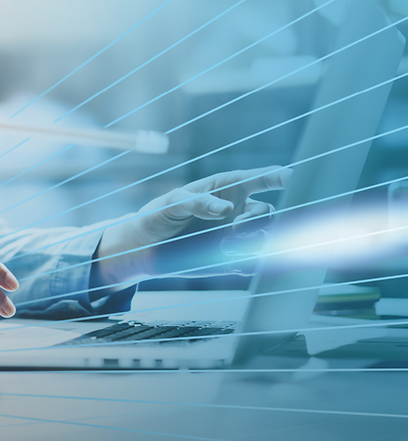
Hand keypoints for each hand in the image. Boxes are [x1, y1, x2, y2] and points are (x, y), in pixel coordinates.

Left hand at [98, 166, 292, 282]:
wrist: (145, 248)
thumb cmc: (157, 215)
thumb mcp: (171, 203)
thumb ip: (198, 202)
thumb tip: (226, 209)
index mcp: (227, 188)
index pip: (263, 178)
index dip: (283, 177)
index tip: (295, 180)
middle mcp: (237, 210)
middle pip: (267, 212)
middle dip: (257, 220)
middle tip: (233, 229)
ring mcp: (235, 235)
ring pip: (263, 237)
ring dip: (250, 242)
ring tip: (224, 246)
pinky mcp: (230, 258)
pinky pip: (253, 262)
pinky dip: (249, 263)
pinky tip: (231, 261)